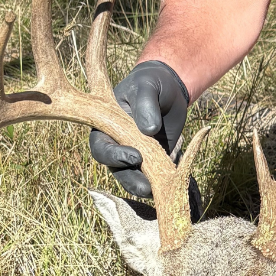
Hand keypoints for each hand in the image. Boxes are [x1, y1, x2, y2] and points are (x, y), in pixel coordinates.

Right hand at [89, 60, 190, 199]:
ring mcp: (134, 155)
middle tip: (147, 187)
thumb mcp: (147, 87)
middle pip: (116, 169)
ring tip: (159, 192)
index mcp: (105, 127)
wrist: (168, 90)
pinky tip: (173, 182)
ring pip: (133, 178)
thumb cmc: (150, 84)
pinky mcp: (152, 160)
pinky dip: (161, 181)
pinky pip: (153, 176)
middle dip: (130, 180)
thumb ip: (146, 105)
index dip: (115, 156)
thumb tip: (148, 130)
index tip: (136, 156)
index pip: (102, 148)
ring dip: (144, 187)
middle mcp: (116, 145)